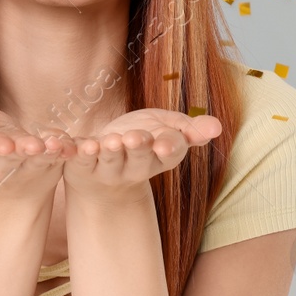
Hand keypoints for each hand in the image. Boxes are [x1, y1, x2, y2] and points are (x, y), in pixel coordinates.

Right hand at [0, 94, 75, 196]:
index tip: (4, 145)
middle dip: (21, 151)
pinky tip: (71, 146)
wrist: (4, 160)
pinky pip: (56, 158)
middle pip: (10, 157)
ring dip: (46, 153)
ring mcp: (24, 165)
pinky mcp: (46, 163)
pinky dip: (64, 152)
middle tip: (33, 147)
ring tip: (54, 145)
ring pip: (35, 160)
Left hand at [63, 108, 222, 201]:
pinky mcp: (81, 166)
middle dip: (138, 149)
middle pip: (139, 159)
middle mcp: (134, 167)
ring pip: (110, 161)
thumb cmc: (141, 140)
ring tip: (111, 141)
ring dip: (111, 152)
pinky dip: (77, 153)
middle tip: (136, 138)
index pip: (168, 153)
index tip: (167, 142)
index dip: (168, 147)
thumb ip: (190, 129)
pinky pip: (79, 161)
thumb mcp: (167, 130)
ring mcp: (107, 169)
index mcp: (159, 157)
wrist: (103, 167)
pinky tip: (78, 145)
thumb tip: (217, 126)